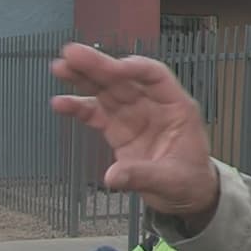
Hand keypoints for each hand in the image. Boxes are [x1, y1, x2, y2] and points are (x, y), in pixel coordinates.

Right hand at [49, 42, 217, 219]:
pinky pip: (97, 114)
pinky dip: (79, 108)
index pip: (154, 76)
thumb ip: (142, 176)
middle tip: (72, 54)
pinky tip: (61, 103)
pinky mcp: (119, 130)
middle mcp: (154, 106)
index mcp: (177, 107)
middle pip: (124, 79)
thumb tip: (113, 176)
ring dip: (84, 78)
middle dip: (99, 66)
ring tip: (60, 68)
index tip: (111, 67)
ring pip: (107, 91)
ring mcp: (134, 116)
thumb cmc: (190, 181)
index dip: (132, 67)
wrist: (187, 196)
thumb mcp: (172, 181)